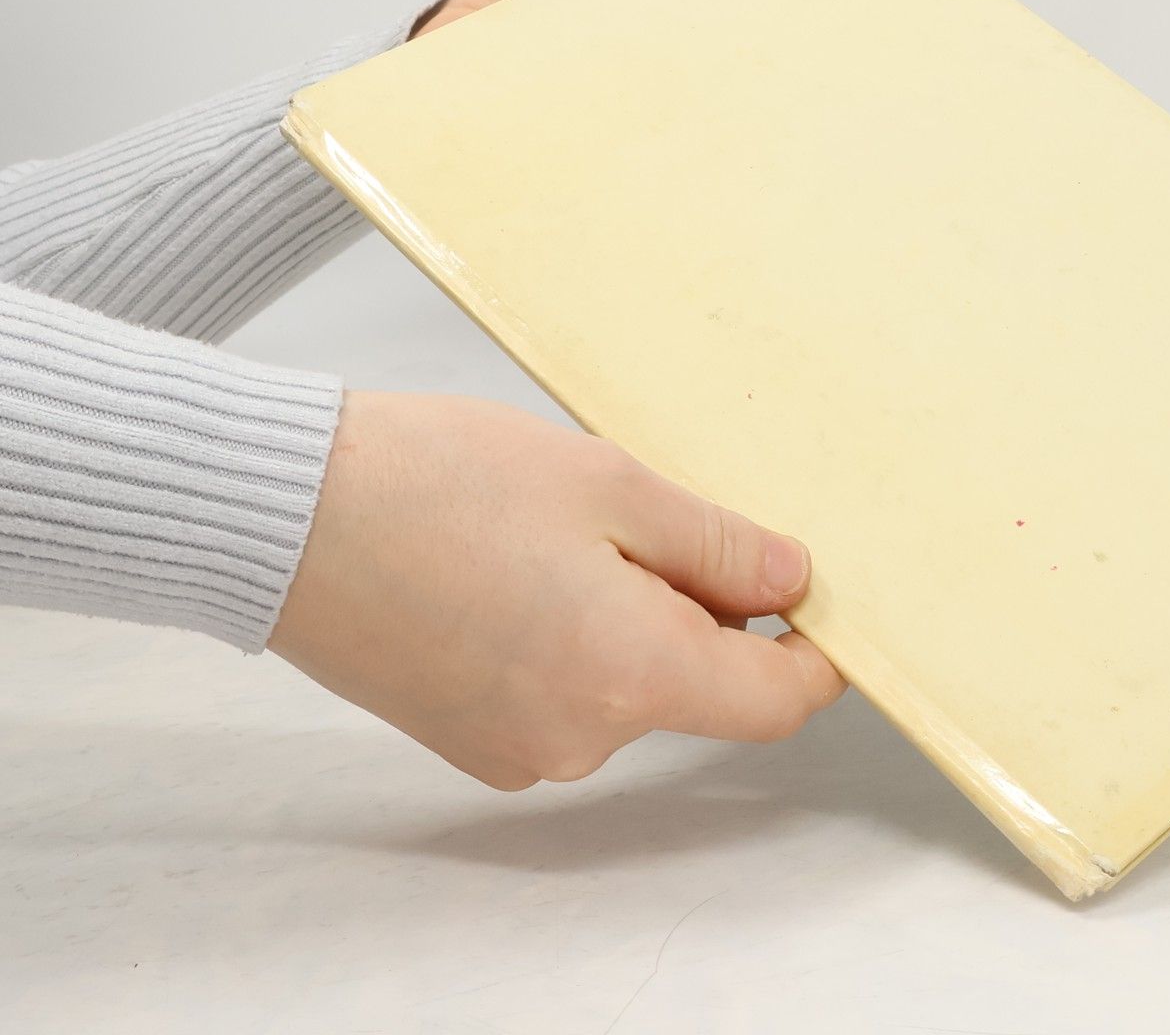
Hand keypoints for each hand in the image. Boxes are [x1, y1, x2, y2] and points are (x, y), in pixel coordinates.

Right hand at [270, 389, 843, 787]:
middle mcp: (580, 737)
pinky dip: (571, 634)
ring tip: (559, 525)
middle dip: (698, 602)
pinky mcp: (471, 737)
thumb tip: (792, 583)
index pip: (771, 702)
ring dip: (630, 612)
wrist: (286, 514)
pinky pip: (563, 689)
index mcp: (631, 675)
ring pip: (626, 680)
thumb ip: (718, 545)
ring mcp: (518, 748)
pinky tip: (518, 562)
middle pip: (694, 683)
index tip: (823, 601)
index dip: (815, 653)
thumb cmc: (439, 482)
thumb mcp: (610, 484)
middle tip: (646, 507)